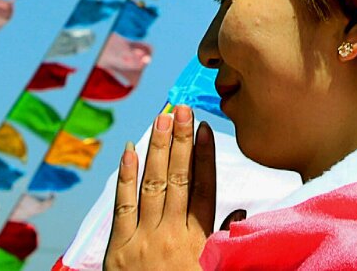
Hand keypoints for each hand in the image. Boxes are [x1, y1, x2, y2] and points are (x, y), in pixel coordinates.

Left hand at [104, 105, 216, 269]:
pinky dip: (125, 176)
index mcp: (197, 243)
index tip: (204, 128)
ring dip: (156, 148)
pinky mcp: (118, 249)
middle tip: (181, 107)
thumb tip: (239, 211)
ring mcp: (142, 240)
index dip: (204, 157)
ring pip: (151, 185)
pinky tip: (129, 150)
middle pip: (178, 179)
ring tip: (160, 117)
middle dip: (180, 141)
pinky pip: (121, 206)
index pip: (204, 190)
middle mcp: (171, 236)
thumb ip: (224, 242)